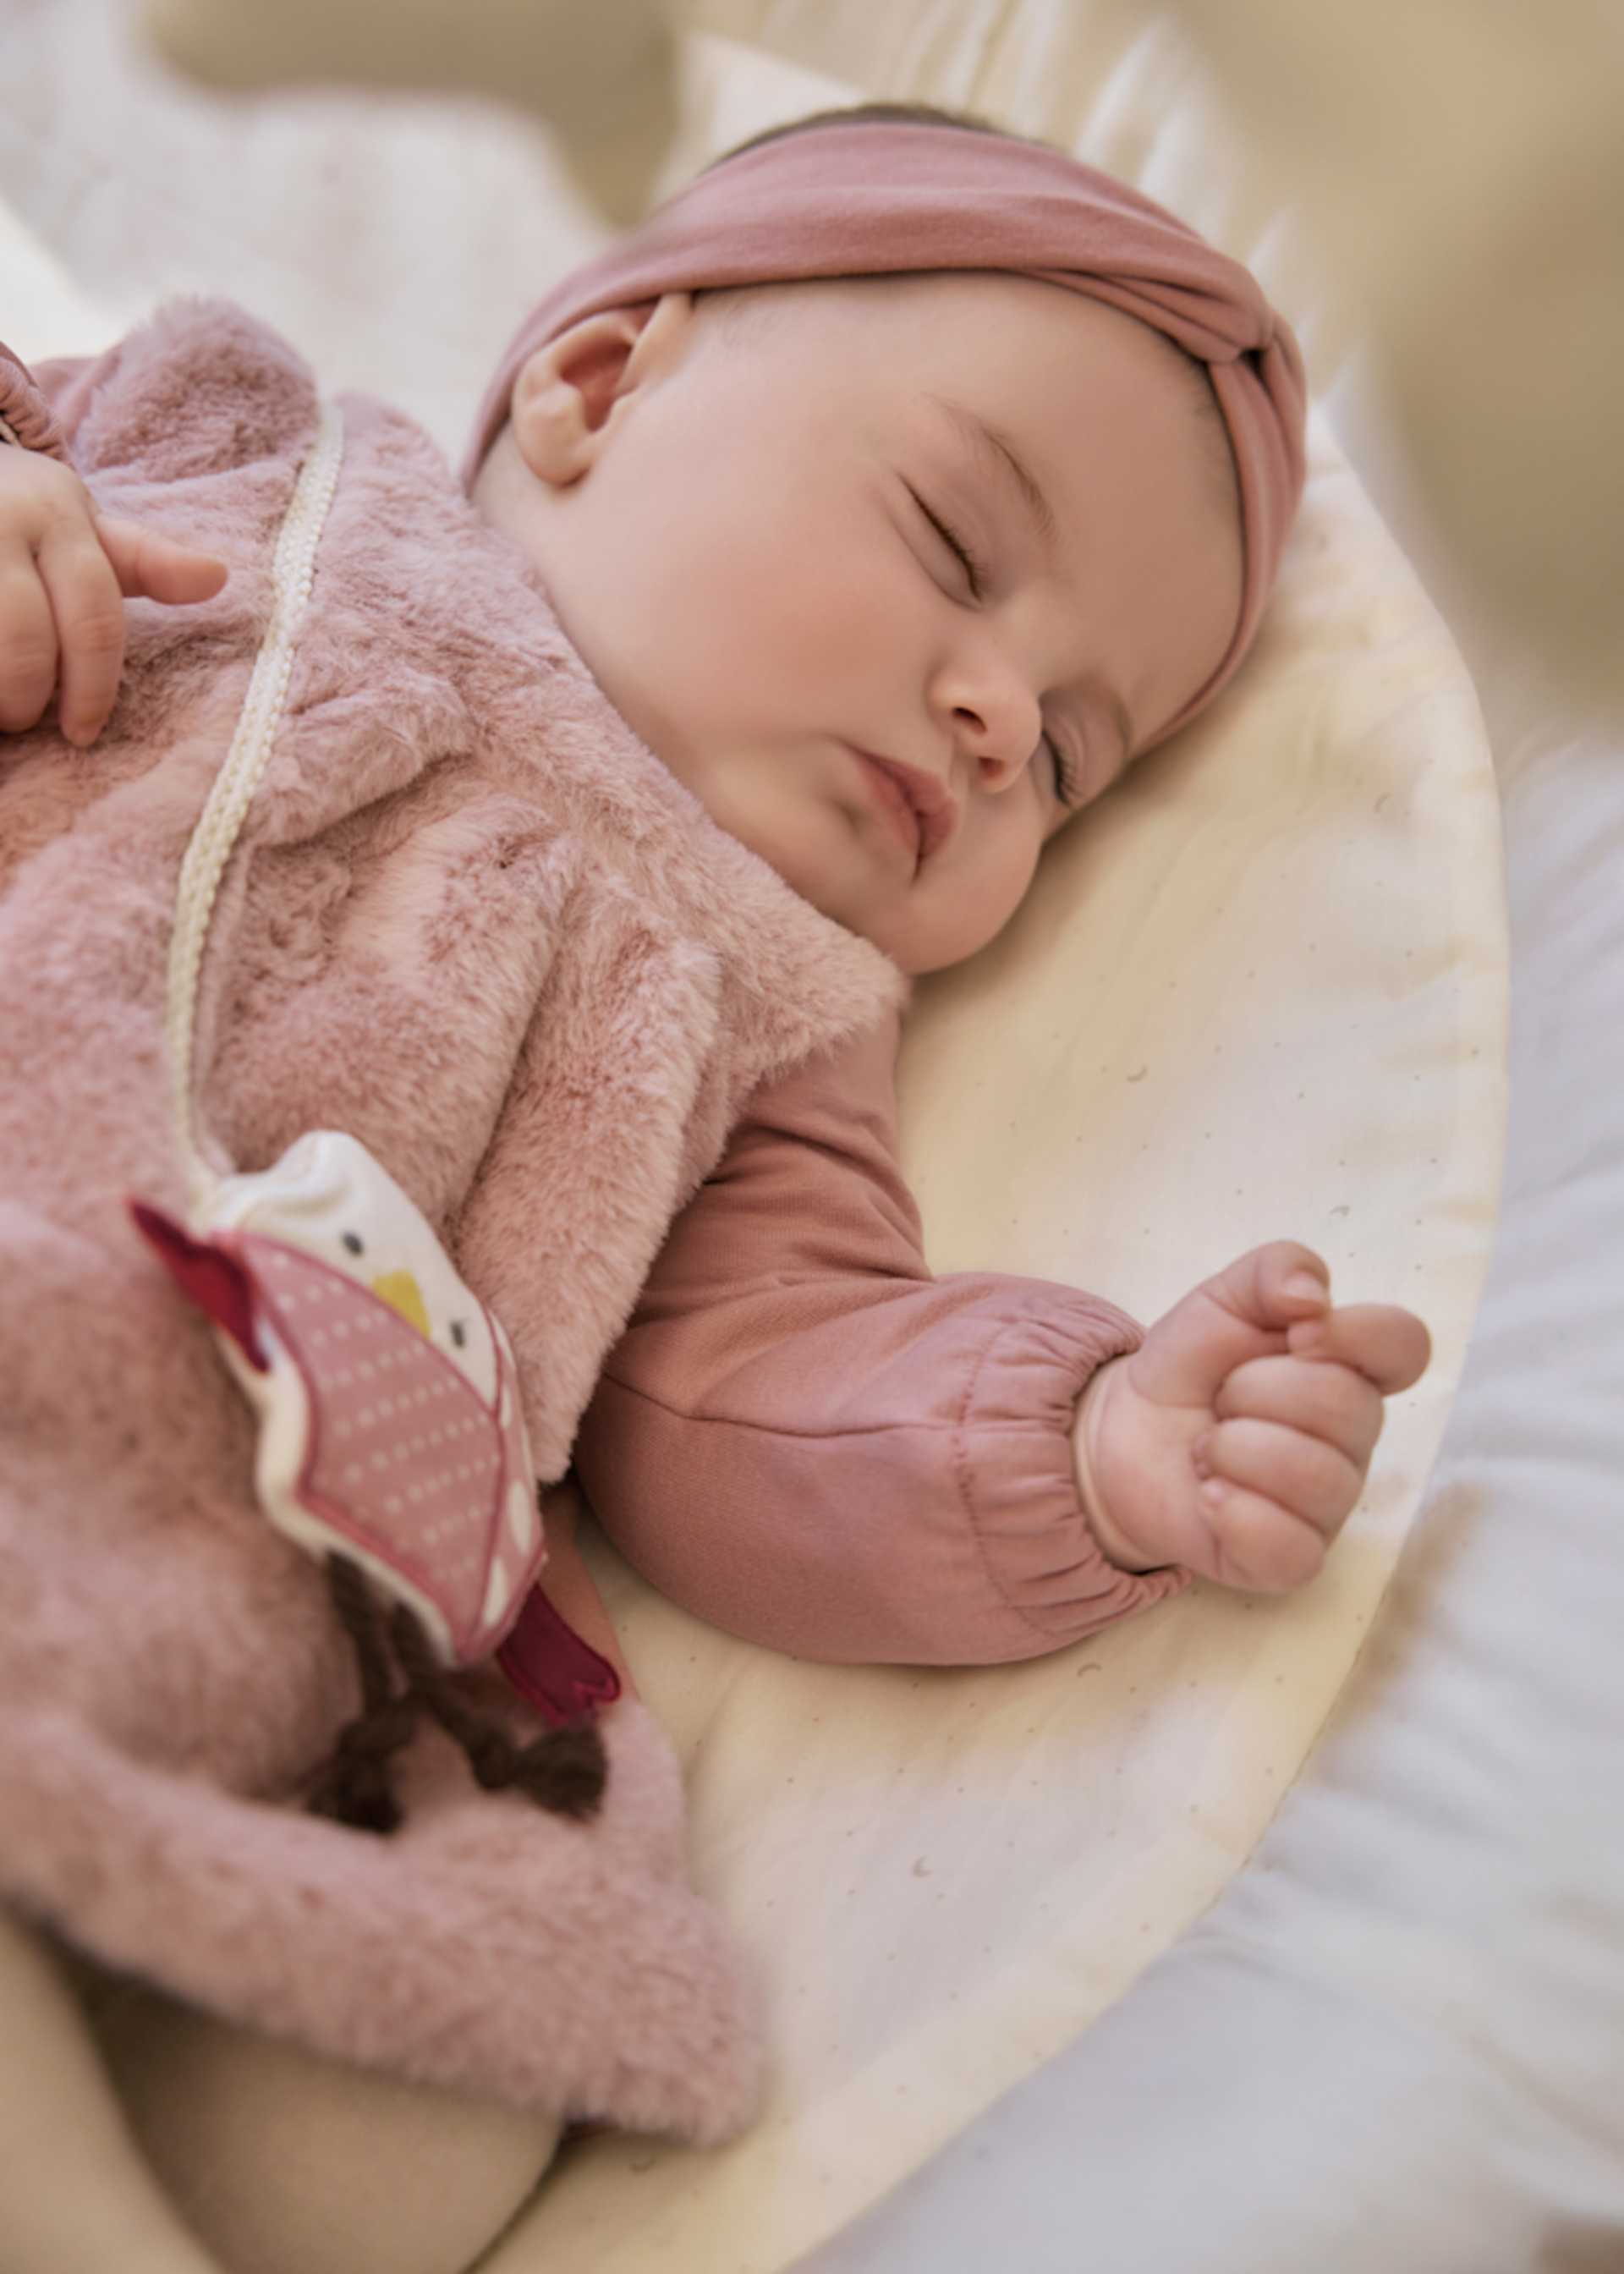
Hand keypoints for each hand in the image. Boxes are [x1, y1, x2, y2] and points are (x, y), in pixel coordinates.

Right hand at [0, 445, 226, 746]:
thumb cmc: (25, 516)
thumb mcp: (83, 527)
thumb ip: (146, 563)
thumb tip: (219, 577)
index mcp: (57, 516)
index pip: (93, 614)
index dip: (93, 687)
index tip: (83, 733)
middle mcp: (2, 521)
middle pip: (25, 636)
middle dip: (28, 695)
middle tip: (25, 720)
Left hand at [1071, 1241, 1430, 1591]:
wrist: (1123, 1434)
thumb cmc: (1193, 1367)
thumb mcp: (1222, 1297)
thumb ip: (1274, 1270)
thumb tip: (1313, 1298)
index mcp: (1349, 1369)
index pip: (1406, 1345)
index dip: (1355, 1334)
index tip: (1296, 1332)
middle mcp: (1353, 1439)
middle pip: (1347, 1407)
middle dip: (1255, 1390)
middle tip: (1222, 1399)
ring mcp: (1328, 1504)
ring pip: (1316, 1476)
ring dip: (1235, 1449)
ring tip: (1207, 1449)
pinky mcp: (1292, 1559)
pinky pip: (1291, 1547)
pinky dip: (1234, 1513)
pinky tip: (1208, 1495)